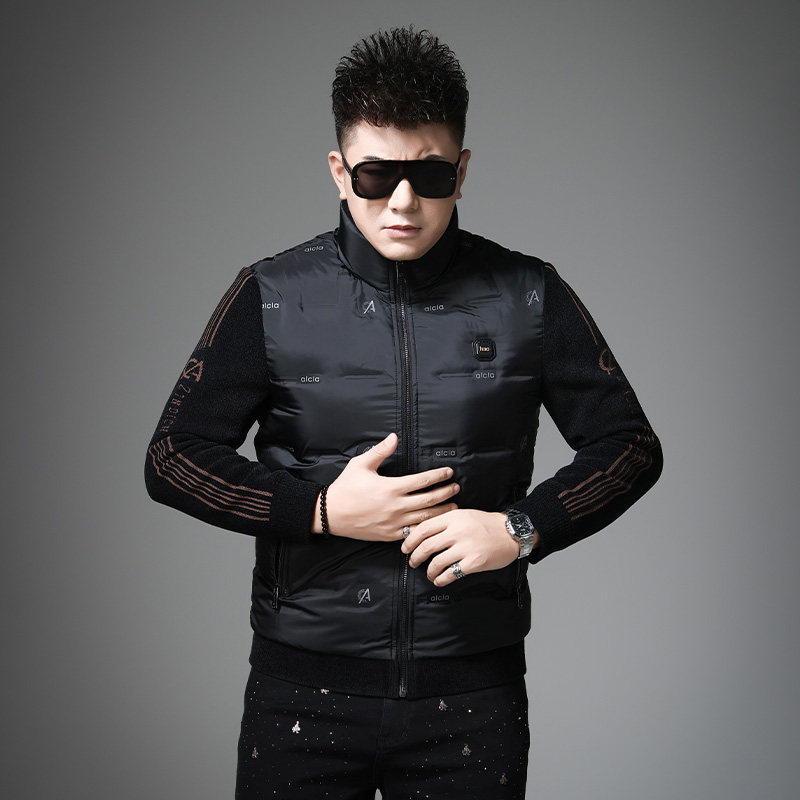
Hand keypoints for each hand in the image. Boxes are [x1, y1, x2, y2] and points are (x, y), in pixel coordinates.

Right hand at [313, 432, 460, 540]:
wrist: (330, 514)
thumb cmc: (345, 488)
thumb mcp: (360, 464)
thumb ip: (380, 451)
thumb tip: (394, 437)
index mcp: (391, 488)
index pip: (422, 481)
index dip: (439, 476)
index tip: (449, 472)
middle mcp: (395, 506)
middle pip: (429, 500)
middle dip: (446, 493)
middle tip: (456, 488)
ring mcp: (393, 523)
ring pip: (425, 518)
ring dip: (441, 511)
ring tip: (454, 506)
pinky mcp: (389, 535)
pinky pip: (413, 532)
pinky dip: (426, 528)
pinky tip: (434, 524)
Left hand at [400, 509, 519, 585]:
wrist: (510, 533)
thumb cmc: (484, 524)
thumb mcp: (462, 515)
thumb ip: (441, 522)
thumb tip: (416, 531)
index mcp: (453, 517)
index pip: (423, 528)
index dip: (410, 540)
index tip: (405, 548)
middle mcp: (457, 531)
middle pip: (426, 546)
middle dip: (415, 557)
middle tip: (413, 563)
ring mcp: (466, 547)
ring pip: (437, 562)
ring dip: (429, 571)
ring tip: (429, 574)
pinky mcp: (474, 562)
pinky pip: (451, 574)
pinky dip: (441, 579)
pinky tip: (440, 580)